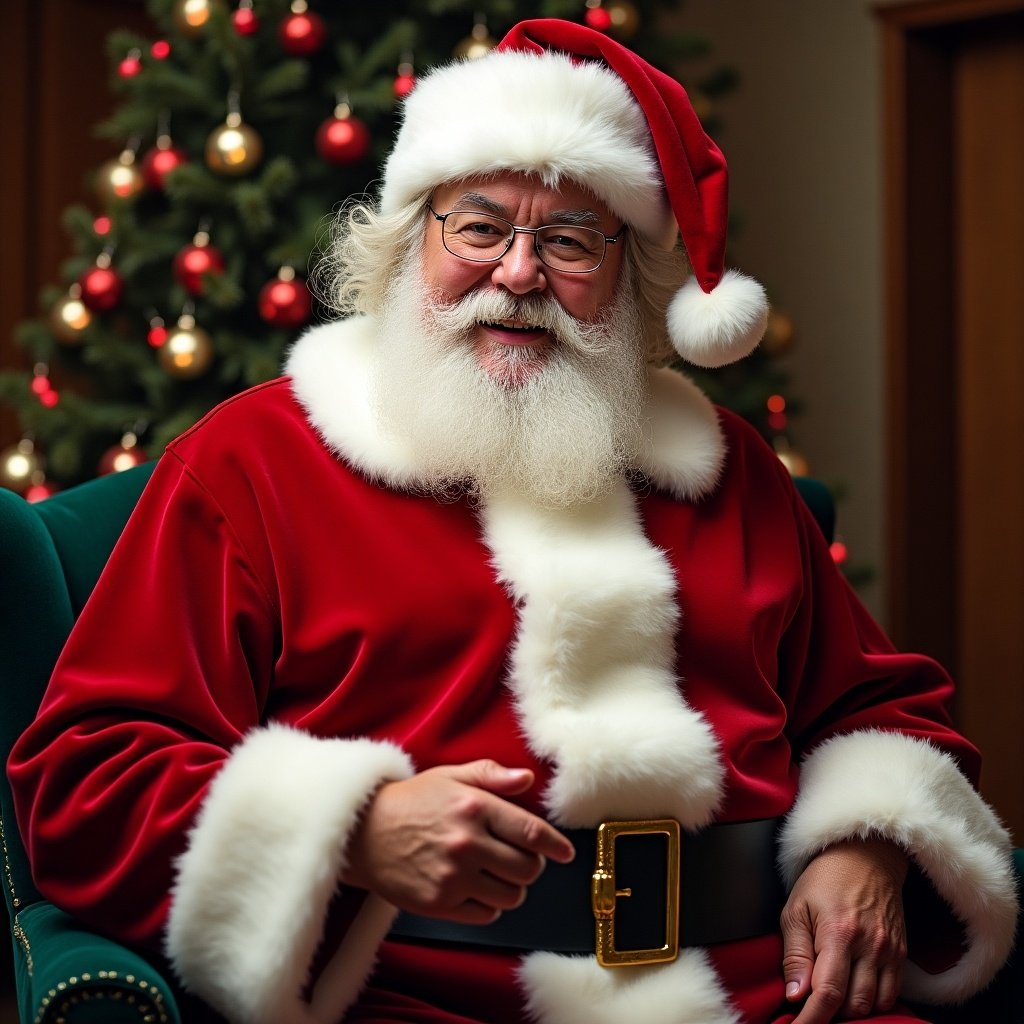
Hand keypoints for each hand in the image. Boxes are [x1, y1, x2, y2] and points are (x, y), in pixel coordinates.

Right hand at [342, 759, 574, 923]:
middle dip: (530, 865)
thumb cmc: (411, 802)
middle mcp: (467, 843)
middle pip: (527, 868)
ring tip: (494, 873)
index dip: (556, 845)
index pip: (532, 833)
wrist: (363, 834)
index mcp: (474, 807)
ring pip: (511, 896)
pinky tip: (473, 887)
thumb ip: (491, 775)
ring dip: (511, 887)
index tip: (565, 852)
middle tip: (518, 858)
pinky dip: (488, 904)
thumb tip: (527, 779)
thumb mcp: (450, 776)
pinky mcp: (440, 903)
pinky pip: (487, 914)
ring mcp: (453, 877)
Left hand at [781, 837, 908, 1022]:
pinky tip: (855, 995)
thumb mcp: (796, 909)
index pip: (828, 993)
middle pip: (854, 1006)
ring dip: (852, 1012)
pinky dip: (873, 1003)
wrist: (866, 855)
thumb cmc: (824, 879)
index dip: (812, 1019)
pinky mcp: (901, 953)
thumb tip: (795, 995)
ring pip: (875, 1004)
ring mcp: (890, 951)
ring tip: (832, 1002)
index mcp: (838, 933)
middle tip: (812, 1009)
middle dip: (831, 1016)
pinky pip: (892, 994)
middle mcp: (869, 946)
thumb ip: (795, 955)